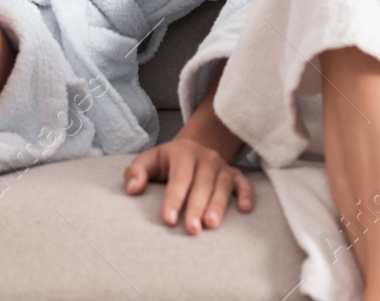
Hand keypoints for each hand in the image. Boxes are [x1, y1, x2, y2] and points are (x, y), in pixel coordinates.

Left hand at [123, 135, 253, 233]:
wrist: (192, 149)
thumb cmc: (166, 162)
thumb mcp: (148, 161)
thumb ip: (135, 172)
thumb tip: (133, 189)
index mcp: (183, 152)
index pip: (179, 177)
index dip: (174, 198)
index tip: (169, 220)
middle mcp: (205, 157)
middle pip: (202, 183)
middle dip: (197, 207)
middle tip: (192, 229)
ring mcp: (221, 166)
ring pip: (222, 185)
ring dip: (218, 205)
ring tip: (211, 225)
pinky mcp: (234, 174)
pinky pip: (243, 182)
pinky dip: (247, 194)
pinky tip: (245, 209)